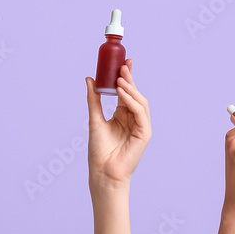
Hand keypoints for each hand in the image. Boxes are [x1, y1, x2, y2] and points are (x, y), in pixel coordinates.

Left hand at [86, 60, 151, 190]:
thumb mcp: (94, 119)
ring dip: (131, 89)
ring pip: (140, 101)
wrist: (103, 171)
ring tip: (120, 79)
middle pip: (135, 94)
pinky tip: (123, 93)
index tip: (123, 62)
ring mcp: (141, 125)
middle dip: (130, 78)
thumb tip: (89, 79)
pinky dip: (133, 101)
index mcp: (123, 114)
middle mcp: (133, 118)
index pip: (127, 92)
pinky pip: (140, 112)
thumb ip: (94, 99)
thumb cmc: (99, 150)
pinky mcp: (145, 133)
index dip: (127, 77)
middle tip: (124, 65)